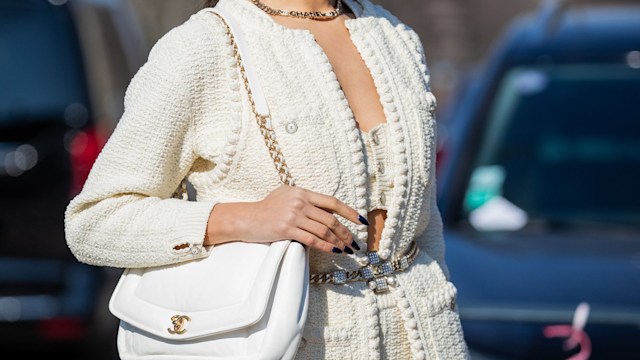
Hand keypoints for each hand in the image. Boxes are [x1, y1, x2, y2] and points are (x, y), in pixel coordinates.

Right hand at [205, 184, 364, 253]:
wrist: (246, 218)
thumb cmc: (266, 208)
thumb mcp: (286, 196)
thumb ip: (304, 200)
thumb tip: (324, 210)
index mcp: (302, 192)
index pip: (331, 201)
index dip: (349, 211)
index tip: (361, 221)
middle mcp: (300, 202)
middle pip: (330, 218)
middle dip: (345, 232)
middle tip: (354, 242)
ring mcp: (293, 215)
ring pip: (323, 230)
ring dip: (337, 241)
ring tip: (346, 249)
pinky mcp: (287, 229)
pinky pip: (312, 239)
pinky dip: (325, 246)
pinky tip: (333, 251)